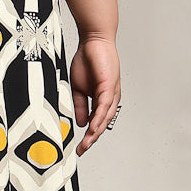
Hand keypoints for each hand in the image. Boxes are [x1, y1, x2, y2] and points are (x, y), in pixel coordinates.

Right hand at [68, 36, 120, 154]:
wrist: (93, 41)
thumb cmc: (88, 60)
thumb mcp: (78, 87)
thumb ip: (81, 105)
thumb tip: (81, 122)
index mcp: (102, 99)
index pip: (97, 121)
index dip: (89, 135)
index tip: (80, 146)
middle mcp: (110, 98)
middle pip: (103, 123)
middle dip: (92, 139)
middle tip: (82, 149)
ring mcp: (111, 93)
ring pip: (105, 118)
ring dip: (96, 132)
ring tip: (87, 143)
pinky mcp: (109, 86)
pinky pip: (104, 106)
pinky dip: (99, 118)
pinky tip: (93, 127)